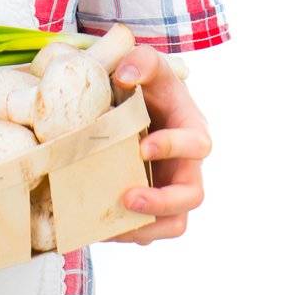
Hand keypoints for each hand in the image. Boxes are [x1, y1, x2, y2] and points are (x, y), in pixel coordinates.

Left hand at [107, 45, 211, 243]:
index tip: (144, 147)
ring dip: (147, 226)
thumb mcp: (147, 65)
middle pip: (192, 195)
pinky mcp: (153, 207)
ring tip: (113, 225)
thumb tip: (125, 76)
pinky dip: (127, 233)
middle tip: (128, 197)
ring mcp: (171, 189)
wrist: (133, 106)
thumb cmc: (146, 86)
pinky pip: (148, 231)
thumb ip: (141, 61)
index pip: (197, 145)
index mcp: (191, 130)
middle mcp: (187, 166)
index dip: (174, 148)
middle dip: (162, 201)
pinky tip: (98, 228)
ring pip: (175, 223)